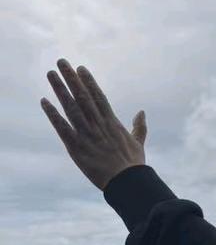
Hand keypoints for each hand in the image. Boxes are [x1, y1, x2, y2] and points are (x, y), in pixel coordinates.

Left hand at [40, 59, 147, 191]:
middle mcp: (98, 125)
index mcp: (112, 123)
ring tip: (51, 74)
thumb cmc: (133, 165)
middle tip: (61, 62)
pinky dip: (53, 114)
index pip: (98, 97)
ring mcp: (87, 135)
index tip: (80, 68)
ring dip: (60, 89)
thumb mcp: (138, 144)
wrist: (127, 182)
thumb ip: (139, 127)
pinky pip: (62, 128)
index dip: (88, 82)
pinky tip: (45, 101)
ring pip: (71, 107)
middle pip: (83, 97)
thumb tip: (141, 112)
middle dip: (71, 78)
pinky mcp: (76, 147)